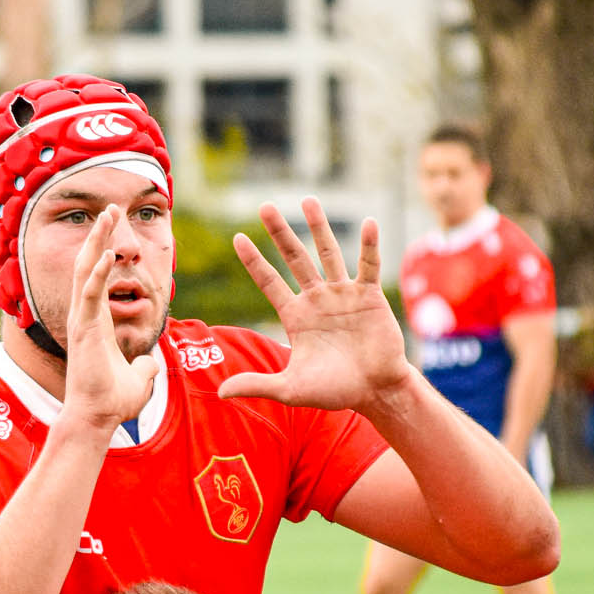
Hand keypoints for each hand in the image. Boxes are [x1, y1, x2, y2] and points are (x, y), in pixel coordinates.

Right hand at [60, 205, 159, 432]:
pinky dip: (99, 272)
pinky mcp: (85, 329)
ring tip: (107, 216)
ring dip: (97, 242)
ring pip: (86, 271)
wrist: (97, 418)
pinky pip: (91, 293)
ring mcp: (82, 320)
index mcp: (96, 321)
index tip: (113, 229)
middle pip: (89, 264)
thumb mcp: (138, 378)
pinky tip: (109, 253)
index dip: (105, 251)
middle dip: (99, 235)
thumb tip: (151, 364)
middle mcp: (85, 315)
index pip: (98, 277)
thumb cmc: (112, 401)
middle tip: (110, 209)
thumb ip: (144, 366)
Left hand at [221, 197, 414, 410]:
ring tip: (308, 200)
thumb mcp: (290, 389)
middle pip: (294, 258)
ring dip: (319, 227)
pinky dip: (369, 246)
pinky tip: (369, 223)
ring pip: (328, 253)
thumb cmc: (334, 390)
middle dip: (280, 233)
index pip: (269, 282)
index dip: (254, 261)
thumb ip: (257, 384)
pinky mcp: (369, 296)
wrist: (374, 391)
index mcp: (295, 316)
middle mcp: (316, 298)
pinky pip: (368, 265)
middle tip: (265, 206)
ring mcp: (343, 294)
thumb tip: (219, 393)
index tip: (238, 237)